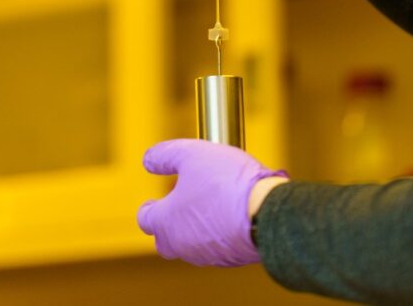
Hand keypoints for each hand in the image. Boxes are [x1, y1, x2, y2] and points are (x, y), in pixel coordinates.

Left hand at [136, 138, 286, 266]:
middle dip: (169, 225)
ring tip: (211, 204)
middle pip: (165, 241)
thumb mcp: (190, 153)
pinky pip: (218, 247)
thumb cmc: (226, 183)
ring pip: (192, 246)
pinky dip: (219, 234)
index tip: (154, 200)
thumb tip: (149, 160)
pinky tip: (231, 215)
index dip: (149, 207)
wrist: (267, 212)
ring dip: (196, 229)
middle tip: (181, 205)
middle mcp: (183, 245)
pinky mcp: (232, 259)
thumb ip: (164, 155)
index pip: (145, 220)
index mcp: (166, 223)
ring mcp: (209, 255)